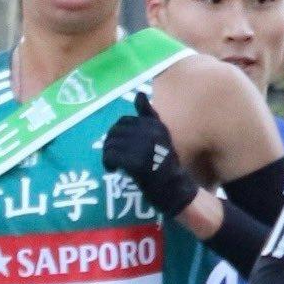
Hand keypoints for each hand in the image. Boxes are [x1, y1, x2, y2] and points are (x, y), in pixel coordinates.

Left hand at [102, 93, 199, 217]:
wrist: (176, 190)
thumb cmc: (166, 165)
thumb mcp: (161, 136)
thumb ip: (149, 116)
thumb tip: (139, 94)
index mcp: (154, 125)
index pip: (124, 121)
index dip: (117, 134)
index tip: (120, 146)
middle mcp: (149, 133)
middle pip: (114, 132)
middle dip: (110, 144)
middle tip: (113, 157)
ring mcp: (142, 148)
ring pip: (110, 144)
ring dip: (108, 155)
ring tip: (113, 165)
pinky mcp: (136, 163)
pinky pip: (111, 156)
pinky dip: (108, 164)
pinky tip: (112, 170)